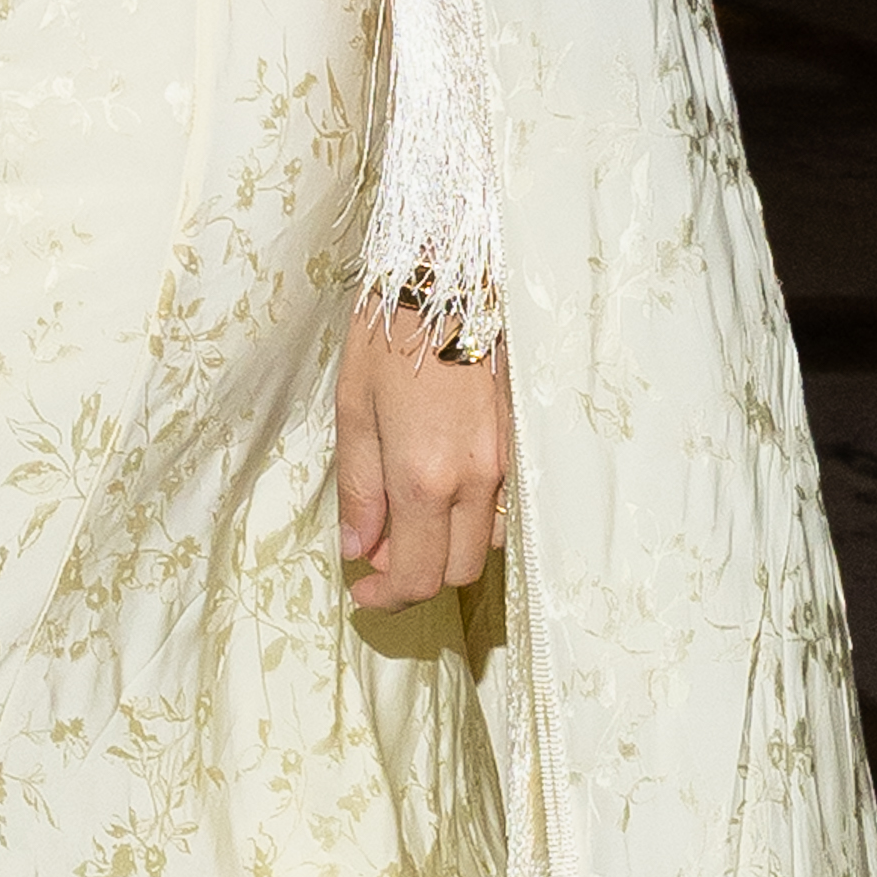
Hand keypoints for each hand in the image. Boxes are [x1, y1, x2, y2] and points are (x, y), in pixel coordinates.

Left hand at [337, 300, 511, 610]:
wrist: (451, 277)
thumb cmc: (390, 337)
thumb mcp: (354, 411)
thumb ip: (360, 489)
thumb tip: (358, 550)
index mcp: (425, 478)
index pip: (417, 576)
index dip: (387, 599)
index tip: (362, 591)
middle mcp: (475, 481)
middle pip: (456, 571)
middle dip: (414, 576)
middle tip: (378, 550)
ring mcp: (507, 464)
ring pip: (484, 542)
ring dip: (445, 547)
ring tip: (407, 515)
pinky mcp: (523, 444)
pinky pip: (504, 506)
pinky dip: (471, 518)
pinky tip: (443, 488)